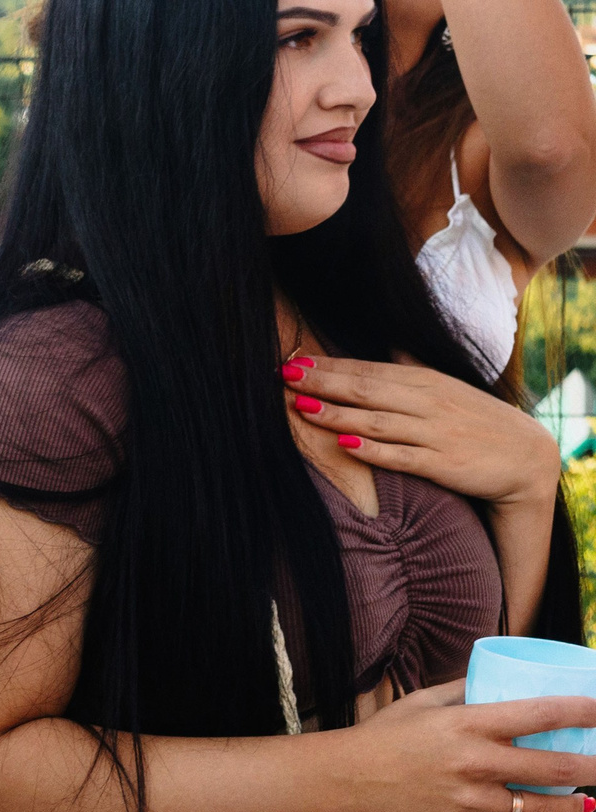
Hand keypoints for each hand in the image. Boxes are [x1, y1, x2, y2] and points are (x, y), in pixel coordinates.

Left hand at [283, 354, 559, 508]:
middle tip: (284, 377)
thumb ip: (412, 370)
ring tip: (300, 407)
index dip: (330, 366)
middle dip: (324, 383)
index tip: (293, 362)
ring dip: (337, 414)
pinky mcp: (443, 464)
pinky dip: (372, 450)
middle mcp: (428, 403)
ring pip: (378, 420)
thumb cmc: (476, 421)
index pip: (368, 370)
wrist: (527, 458)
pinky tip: (344, 444)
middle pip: (367, 390)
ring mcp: (435, 433)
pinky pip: (402, 455)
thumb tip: (385, 347)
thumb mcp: (445, 388)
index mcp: (425, 381)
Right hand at [341, 681, 595, 811]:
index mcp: (467, 724)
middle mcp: (474, 762)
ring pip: (539, 809)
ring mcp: (468, 801)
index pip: (540, 715)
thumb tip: (500, 681)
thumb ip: (465, 691)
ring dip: (572, 808)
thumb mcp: (422, 702)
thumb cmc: (382, 737)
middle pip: (554, 768)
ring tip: (586, 804)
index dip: (582, 712)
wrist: (343, 780)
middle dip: (593, 768)